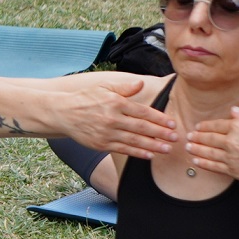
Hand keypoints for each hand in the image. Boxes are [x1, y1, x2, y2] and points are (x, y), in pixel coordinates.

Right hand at [58, 76, 178, 156]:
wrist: (62, 113)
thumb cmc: (84, 98)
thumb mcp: (103, 87)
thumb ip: (124, 87)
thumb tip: (141, 84)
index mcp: (116, 103)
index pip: (143, 112)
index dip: (160, 118)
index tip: (172, 123)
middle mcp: (112, 118)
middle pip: (142, 127)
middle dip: (161, 134)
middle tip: (175, 138)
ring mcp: (107, 133)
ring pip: (135, 141)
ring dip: (153, 146)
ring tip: (167, 149)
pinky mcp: (101, 144)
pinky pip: (123, 149)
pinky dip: (138, 153)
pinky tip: (149, 155)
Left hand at [184, 107, 238, 183]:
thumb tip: (233, 110)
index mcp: (238, 127)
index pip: (216, 125)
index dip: (205, 126)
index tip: (198, 127)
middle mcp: (231, 141)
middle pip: (209, 138)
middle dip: (196, 137)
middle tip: (188, 136)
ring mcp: (230, 157)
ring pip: (208, 152)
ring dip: (196, 149)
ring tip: (188, 147)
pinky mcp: (233, 171)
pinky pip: (214, 167)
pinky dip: (203, 164)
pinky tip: (196, 162)